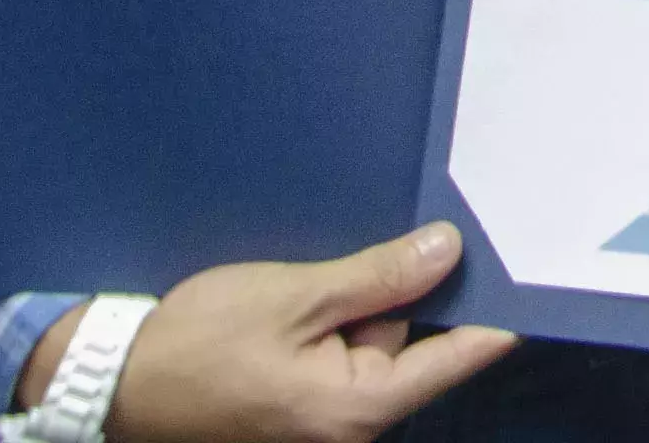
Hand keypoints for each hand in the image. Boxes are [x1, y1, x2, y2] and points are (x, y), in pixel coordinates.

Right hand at [90, 223, 517, 442]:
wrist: (112, 385)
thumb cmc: (197, 343)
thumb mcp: (293, 297)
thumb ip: (377, 277)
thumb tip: (450, 250)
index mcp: (358, 409)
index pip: (458, 356)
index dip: (499, 310)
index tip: (536, 269)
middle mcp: (352, 429)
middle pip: (417, 346)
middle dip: (414, 293)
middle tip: (425, 226)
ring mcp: (327, 424)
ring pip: (380, 347)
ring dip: (371, 305)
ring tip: (334, 268)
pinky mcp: (304, 412)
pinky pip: (348, 358)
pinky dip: (344, 322)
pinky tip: (319, 293)